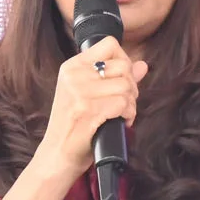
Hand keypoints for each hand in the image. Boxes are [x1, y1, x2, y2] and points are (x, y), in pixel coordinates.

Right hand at [3, 40, 148, 199]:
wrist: (57, 155)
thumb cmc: (75, 126)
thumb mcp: (89, 95)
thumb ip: (116, 77)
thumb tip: (142, 65)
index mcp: (71, 67)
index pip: (109, 44)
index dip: (124, 60)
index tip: (122, 79)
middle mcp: (74, 76)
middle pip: (123, 67)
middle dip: (131, 86)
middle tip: (124, 103)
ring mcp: (80, 93)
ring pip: (126, 86)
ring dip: (130, 104)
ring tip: (121, 115)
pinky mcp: (88, 110)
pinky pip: (124, 103)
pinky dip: (129, 115)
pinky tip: (120, 122)